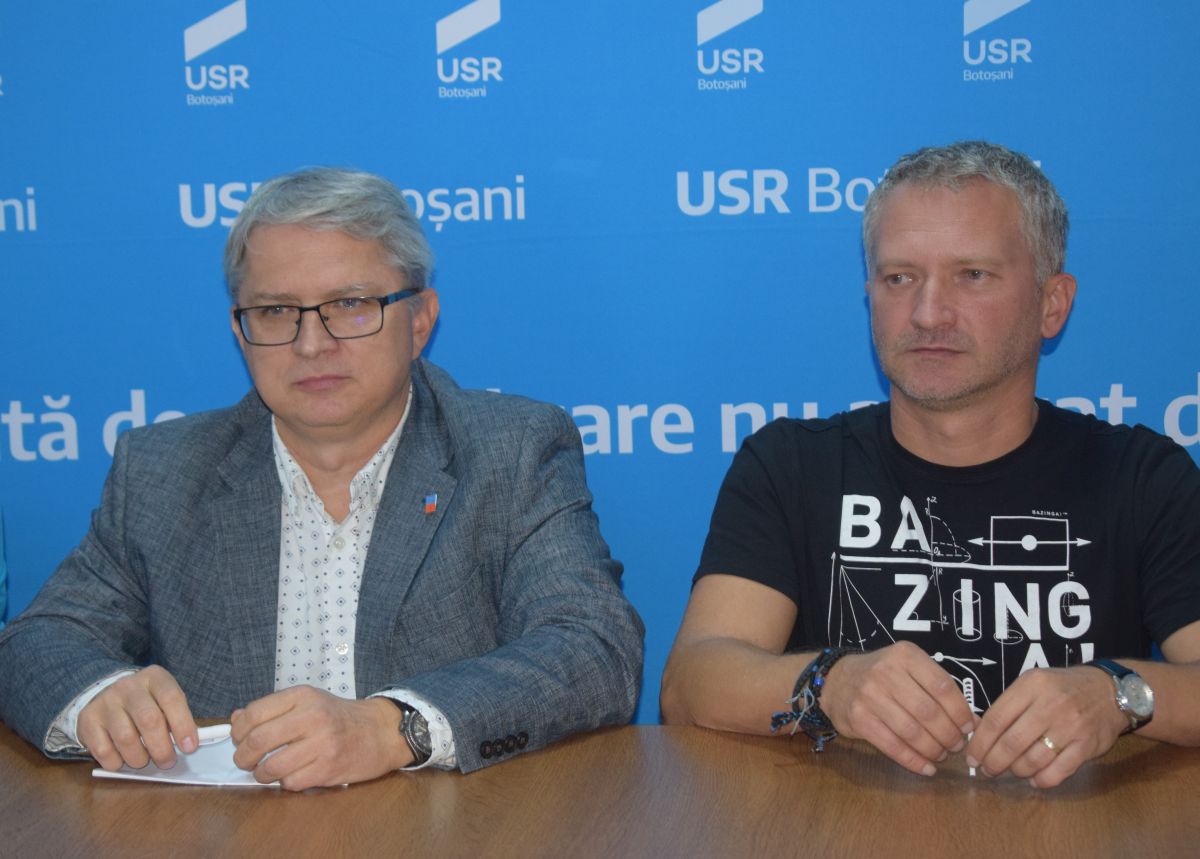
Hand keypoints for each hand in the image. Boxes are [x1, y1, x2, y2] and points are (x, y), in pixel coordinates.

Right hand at [78, 665, 197, 770]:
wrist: (105, 695)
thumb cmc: (145, 702)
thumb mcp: (163, 700)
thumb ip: (176, 718)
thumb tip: (189, 745)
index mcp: (154, 677)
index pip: (172, 698)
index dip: (183, 725)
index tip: (190, 747)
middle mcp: (128, 686)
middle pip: (149, 720)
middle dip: (162, 748)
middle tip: (167, 762)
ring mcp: (105, 702)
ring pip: (126, 738)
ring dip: (139, 758)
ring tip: (144, 761)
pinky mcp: (88, 720)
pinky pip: (104, 751)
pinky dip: (117, 763)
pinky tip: (123, 759)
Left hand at [229, 686, 413, 790]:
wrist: (380, 731)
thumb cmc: (339, 717)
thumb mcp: (308, 702)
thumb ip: (272, 709)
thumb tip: (235, 719)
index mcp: (303, 696)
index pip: (254, 713)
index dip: (238, 731)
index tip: (238, 739)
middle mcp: (312, 717)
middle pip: (258, 741)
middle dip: (242, 757)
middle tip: (244, 761)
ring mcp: (322, 744)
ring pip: (271, 767)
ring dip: (261, 774)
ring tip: (266, 772)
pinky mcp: (329, 768)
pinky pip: (291, 783)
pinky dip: (285, 783)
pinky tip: (293, 775)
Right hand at [820, 641, 975, 775]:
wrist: (835, 680)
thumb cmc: (881, 676)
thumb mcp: (908, 669)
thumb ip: (938, 690)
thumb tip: (973, 722)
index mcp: (905, 656)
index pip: (942, 686)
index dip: (960, 711)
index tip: (969, 727)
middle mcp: (886, 672)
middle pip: (928, 711)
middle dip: (949, 735)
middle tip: (957, 746)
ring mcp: (869, 696)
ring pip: (912, 731)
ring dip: (933, 749)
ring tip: (941, 755)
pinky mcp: (858, 718)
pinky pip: (892, 745)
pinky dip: (913, 761)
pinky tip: (926, 768)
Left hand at [966, 666, 1126, 787]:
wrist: (1109, 691)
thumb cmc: (1062, 688)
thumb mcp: (1033, 684)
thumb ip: (1009, 705)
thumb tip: (979, 734)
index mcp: (1031, 686)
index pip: (996, 719)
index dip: (980, 742)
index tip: (972, 756)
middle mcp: (1050, 705)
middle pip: (1011, 742)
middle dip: (993, 762)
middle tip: (986, 770)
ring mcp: (1070, 727)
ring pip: (1033, 759)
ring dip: (1016, 771)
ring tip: (1010, 771)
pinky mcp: (1087, 746)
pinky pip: (1058, 771)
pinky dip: (1041, 780)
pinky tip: (1033, 779)